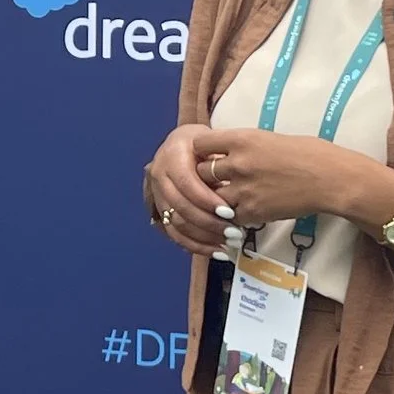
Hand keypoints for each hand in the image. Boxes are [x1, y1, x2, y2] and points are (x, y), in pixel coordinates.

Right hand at [142, 124, 235, 254]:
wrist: (180, 145)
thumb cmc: (202, 143)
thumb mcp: (212, 141)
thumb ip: (218, 161)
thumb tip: (237, 185)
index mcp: (172, 155)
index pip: (187, 183)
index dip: (207, 200)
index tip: (230, 212)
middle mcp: (159, 175)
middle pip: (181, 207)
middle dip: (208, 223)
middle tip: (235, 233)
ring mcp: (156, 195)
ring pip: (176, 224)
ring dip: (204, 238)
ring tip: (230, 244)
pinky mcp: (160, 212)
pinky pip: (175, 235)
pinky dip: (196, 246)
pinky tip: (217, 252)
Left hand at [183, 128, 361, 229]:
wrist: (330, 179)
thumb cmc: (308, 153)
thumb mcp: (269, 138)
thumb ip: (243, 145)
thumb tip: (224, 151)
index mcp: (242, 139)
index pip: (200, 144)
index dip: (201, 151)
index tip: (206, 155)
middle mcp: (238, 163)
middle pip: (200, 172)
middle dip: (204, 177)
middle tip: (212, 179)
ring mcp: (243, 190)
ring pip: (210, 197)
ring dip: (215, 198)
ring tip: (226, 197)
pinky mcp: (252, 212)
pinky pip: (229, 216)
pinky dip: (232, 215)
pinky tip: (243, 209)